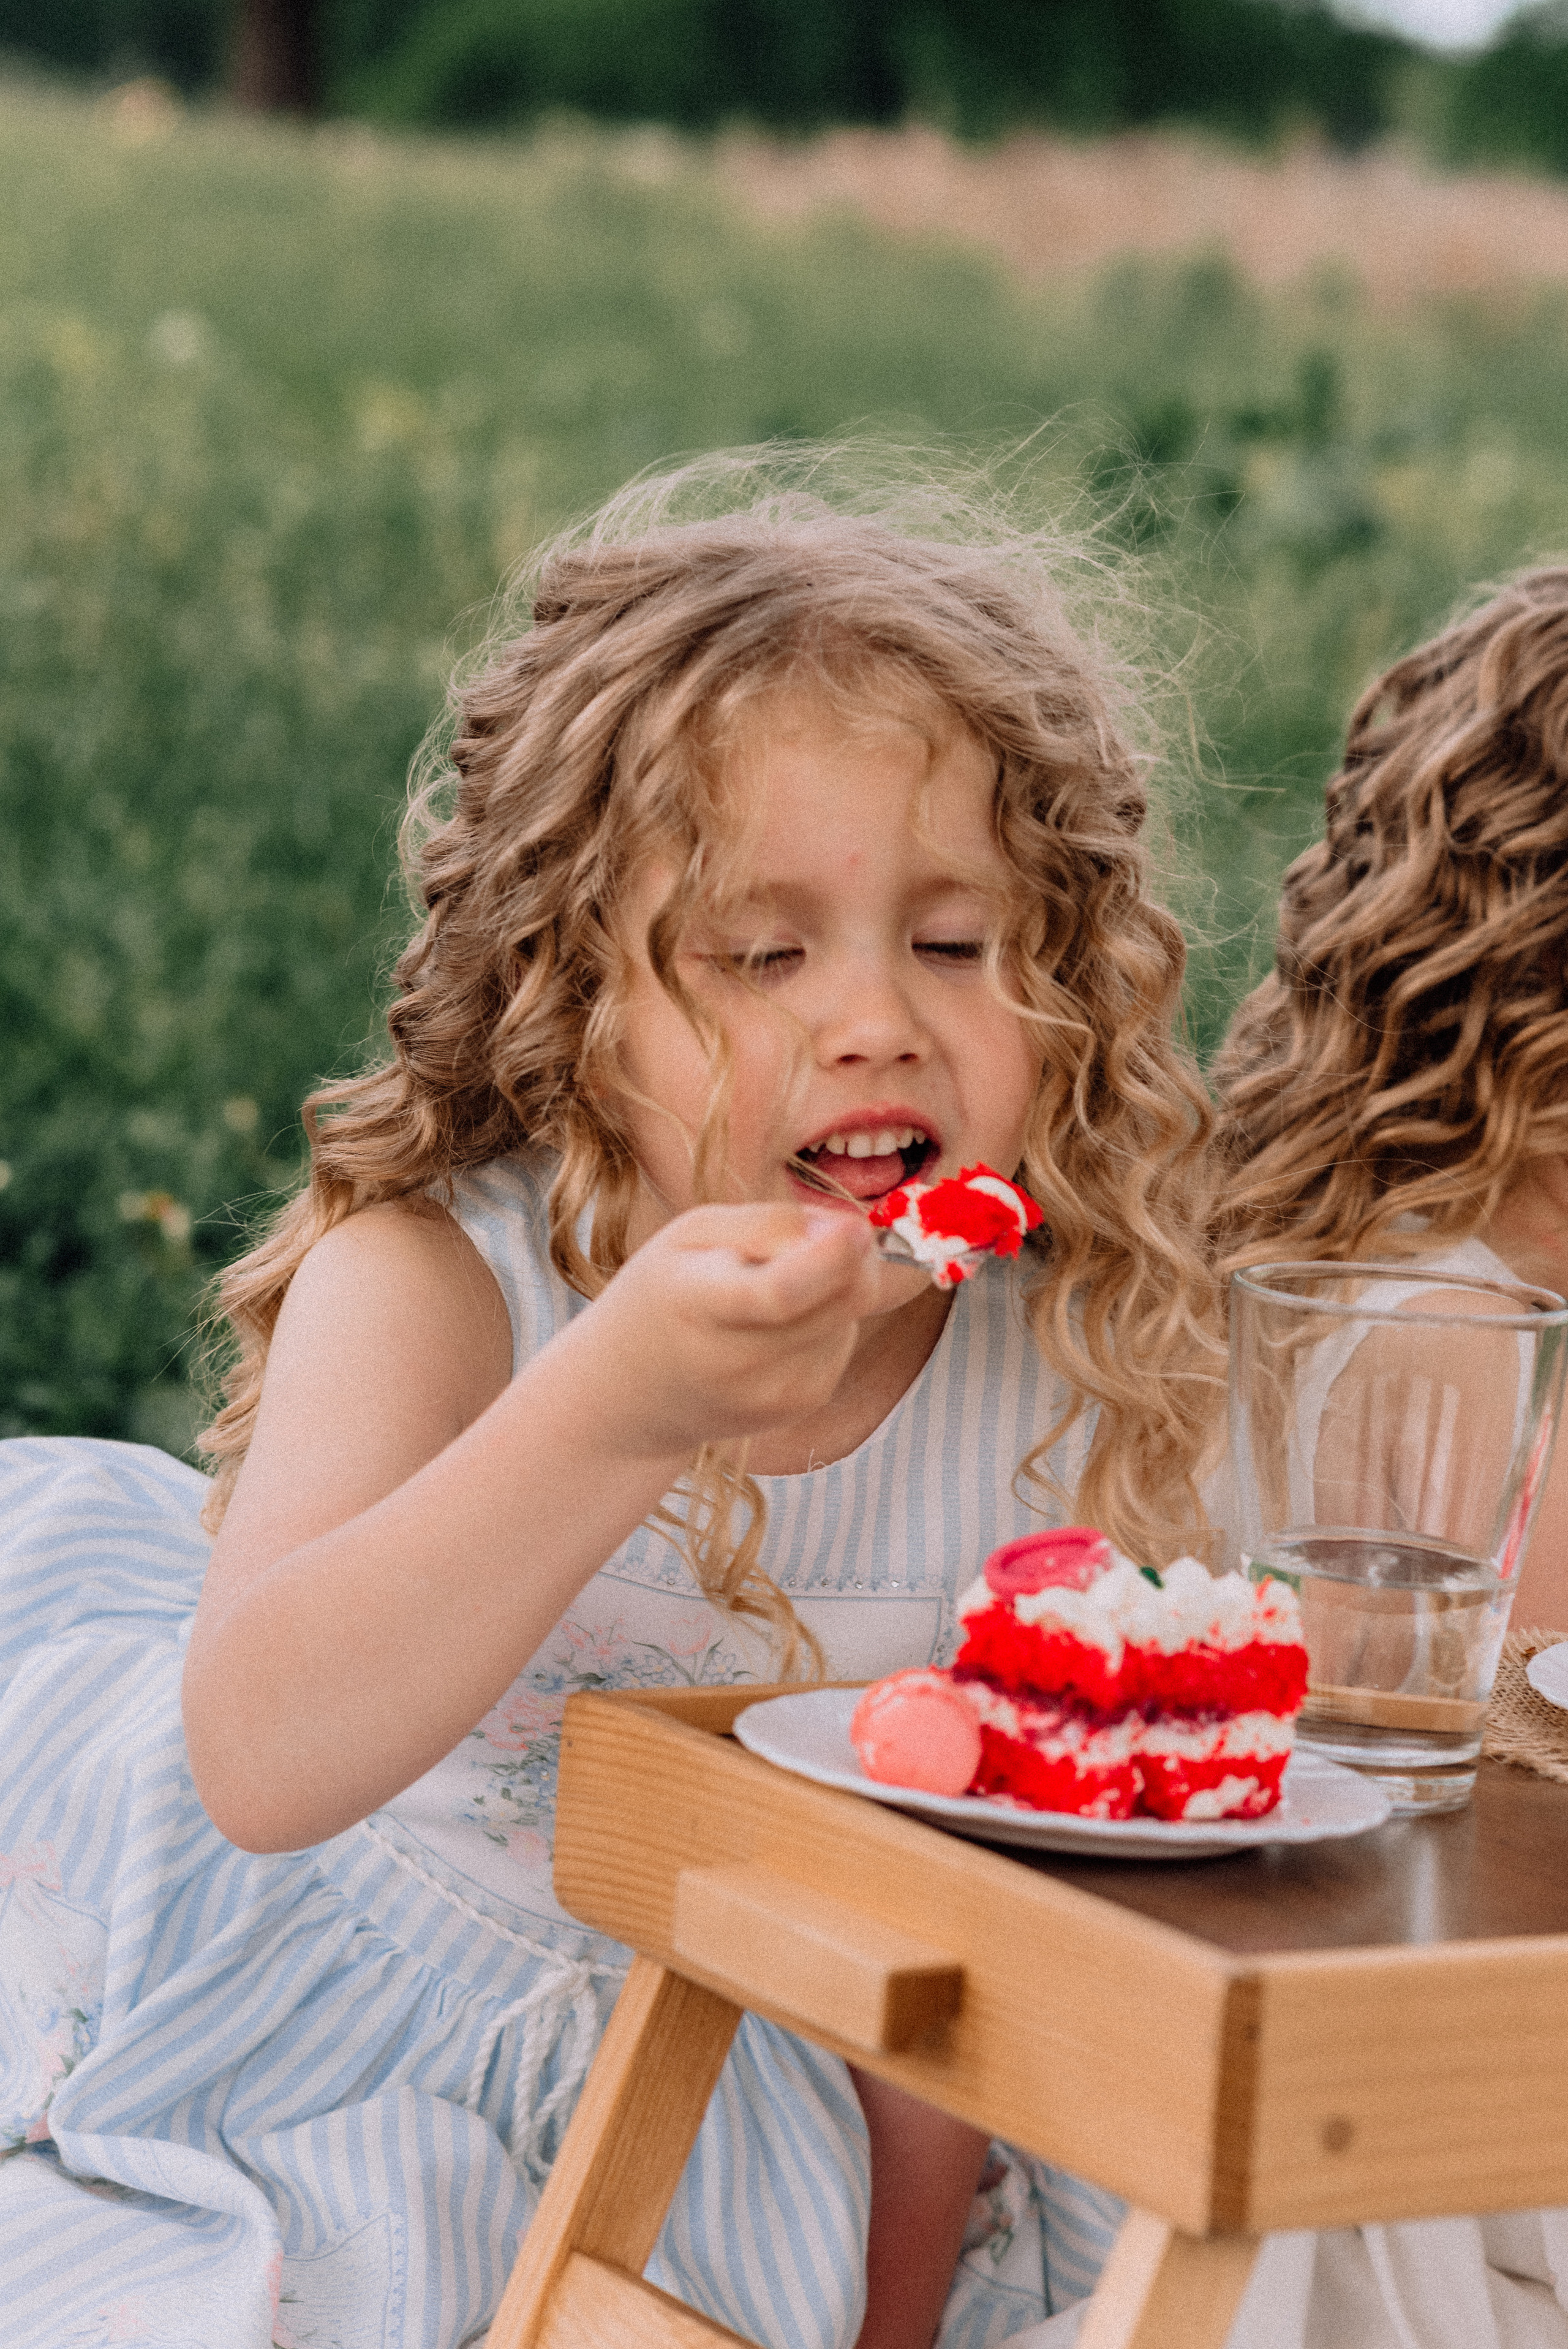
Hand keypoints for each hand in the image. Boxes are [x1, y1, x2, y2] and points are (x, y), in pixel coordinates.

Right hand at [567, 1202, 881, 1460]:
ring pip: (851, 1314)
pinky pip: (843, 1339)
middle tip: (823, 1230)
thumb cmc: (664, 1292)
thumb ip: (770, 1223)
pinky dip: (828, 1318)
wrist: (631, 1391)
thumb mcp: (693, 1234)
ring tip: (774, 1285)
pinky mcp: (800, 1405)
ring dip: (835, 1286)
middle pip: (842, 1299)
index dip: (830, 1258)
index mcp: (699, 1304)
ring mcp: (775, 1392)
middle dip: (854, 1252)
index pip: (778, 1293)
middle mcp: (740, 1361)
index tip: (857, 1227)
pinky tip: (780, 1321)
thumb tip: (850, 1235)